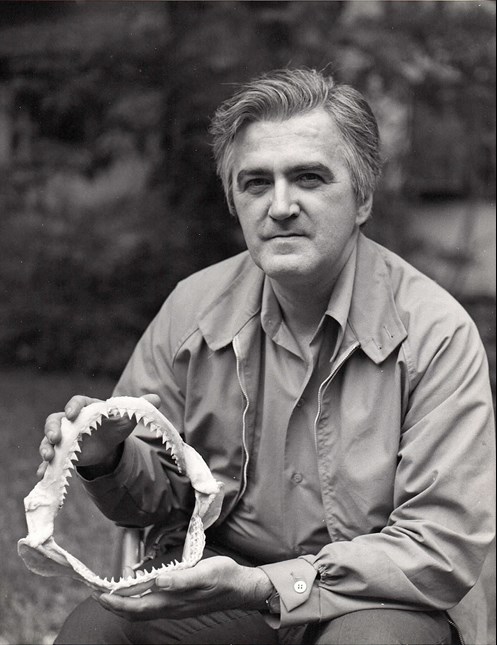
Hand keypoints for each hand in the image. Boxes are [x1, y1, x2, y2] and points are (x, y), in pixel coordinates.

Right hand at [37, 393, 160, 478]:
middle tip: (54, 438)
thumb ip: (139, 407)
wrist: (108, 444)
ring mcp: (63, 438)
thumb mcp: (127, 417)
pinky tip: (42, 475)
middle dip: (52, 429)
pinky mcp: (62, 454)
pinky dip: (45, 467)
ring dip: (45, 447)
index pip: (76, 403)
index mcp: (87, 408)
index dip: (73, 407)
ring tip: (48, 457)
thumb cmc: (115, 425)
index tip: (72, 414)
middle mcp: (70, 421)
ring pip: (48, 440)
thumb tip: (156, 399)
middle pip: (55, 420)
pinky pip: (50, 460)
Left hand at [93, 556, 273, 621]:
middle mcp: (170, 608)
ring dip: (122, 604)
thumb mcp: (205, 572)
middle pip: (133, 612)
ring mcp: (174, 607)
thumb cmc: (224, 576)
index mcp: (172, 601)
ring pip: (141, 611)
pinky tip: (135, 591)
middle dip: (112, 604)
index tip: (97, 592)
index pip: (136, 605)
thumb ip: (181, 579)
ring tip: (108, 592)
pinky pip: (150, 607)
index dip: (115, 601)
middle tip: (94, 591)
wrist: (241, 588)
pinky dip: (136, 601)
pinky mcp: (179, 603)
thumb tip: (157, 581)